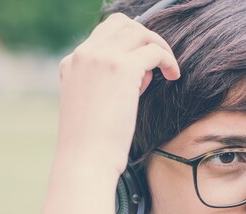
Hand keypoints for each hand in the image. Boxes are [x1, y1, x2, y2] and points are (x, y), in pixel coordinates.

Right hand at [55, 13, 179, 176]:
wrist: (86, 158)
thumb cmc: (93, 143)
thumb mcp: (91, 106)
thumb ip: (106, 84)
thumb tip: (139, 74)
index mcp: (71, 62)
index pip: (103, 35)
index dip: (127, 47)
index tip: (142, 68)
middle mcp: (84, 54)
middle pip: (121, 23)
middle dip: (144, 38)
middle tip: (156, 63)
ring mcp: (102, 58)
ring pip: (140, 32)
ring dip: (158, 48)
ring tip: (167, 72)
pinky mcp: (123, 68)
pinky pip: (154, 50)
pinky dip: (168, 60)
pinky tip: (173, 76)